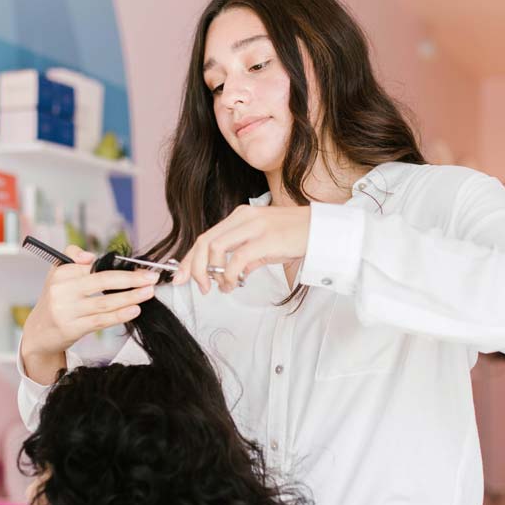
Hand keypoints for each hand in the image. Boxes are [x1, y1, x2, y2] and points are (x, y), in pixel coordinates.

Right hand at [20, 245, 159, 382]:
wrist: (39, 332)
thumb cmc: (56, 299)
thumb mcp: (57, 273)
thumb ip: (73, 256)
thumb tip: (90, 256)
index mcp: (61, 273)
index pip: (94, 266)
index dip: (120, 267)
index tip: (141, 268)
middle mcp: (62, 290)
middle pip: (102, 281)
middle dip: (131, 279)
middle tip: (151, 278)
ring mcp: (67, 311)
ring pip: (105, 302)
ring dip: (130, 297)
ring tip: (148, 293)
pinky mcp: (73, 328)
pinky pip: (101, 320)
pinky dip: (120, 315)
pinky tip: (135, 310)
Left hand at [172, 204, 310, 293]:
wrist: (323, 231)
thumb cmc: (295, 237)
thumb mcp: (265, 246)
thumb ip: (246, 258)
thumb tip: (231, 275)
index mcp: (240, 216)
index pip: (206, 237)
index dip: (190, 258)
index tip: (182, 276)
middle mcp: (243, 217)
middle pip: (205, 242)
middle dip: (194, 267)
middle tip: (198, 287)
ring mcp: (254, 227)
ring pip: (215, 248)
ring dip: (211, 273)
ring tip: (220, 288)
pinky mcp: (265, 239)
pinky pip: (237, 259)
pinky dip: (229, 275)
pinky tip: (234, 284)